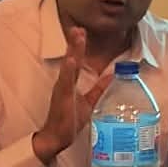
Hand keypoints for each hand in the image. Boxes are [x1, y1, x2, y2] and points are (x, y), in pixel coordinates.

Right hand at [32, 27, 112, 164]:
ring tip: (77, 37)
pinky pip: (65, 83)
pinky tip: (71, 60)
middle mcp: (64, 83)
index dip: (79, 46)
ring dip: (73, 51)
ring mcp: (62, 90)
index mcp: (70, 83)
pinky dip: (68, 70)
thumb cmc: (68, 120)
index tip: (81, 31)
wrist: (55, 138)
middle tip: (79, 28)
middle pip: (71, 60)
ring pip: (68, 67)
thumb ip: (99, 89)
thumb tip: (112, 76)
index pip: (75, 61)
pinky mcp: (62, 98)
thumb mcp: (88, 102)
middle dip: (75, 44)